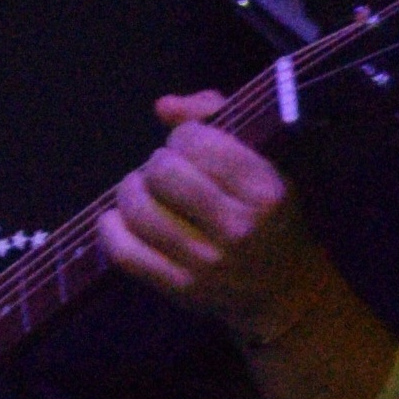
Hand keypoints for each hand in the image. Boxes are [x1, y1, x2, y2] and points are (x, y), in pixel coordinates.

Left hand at [96, 91, 337, 342]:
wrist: (287, 291)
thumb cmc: (270, 215)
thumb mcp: (264, 162)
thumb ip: (217, 119)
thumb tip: (164, 106)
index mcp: (265, 191)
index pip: (199, 142)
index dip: (184, 135)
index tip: (190, 146)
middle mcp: (239, 229)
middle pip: (163, 173)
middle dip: (157, 162)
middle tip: (166, 171)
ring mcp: (208, 264)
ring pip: (139, 210)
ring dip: (131, 190)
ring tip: (143, 190)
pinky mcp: (181, 289)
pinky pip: (124, 251)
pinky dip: (111, 227)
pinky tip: (120, 217)